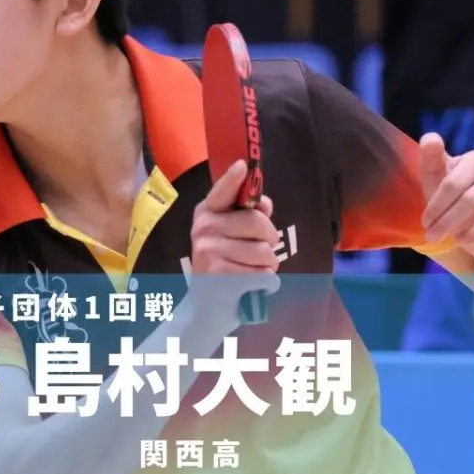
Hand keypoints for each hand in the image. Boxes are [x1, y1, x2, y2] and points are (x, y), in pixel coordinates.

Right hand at [187, 160, 281, 327]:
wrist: (205, 308)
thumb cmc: (224, 265)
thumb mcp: (231, 236)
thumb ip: (247, 217)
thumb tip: (264, 204)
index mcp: (206, 213)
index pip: (223, 191)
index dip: (234, 179)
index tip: (243, 165)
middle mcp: (203, 228)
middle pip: (258, 223)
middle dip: (270, 240)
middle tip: (260, 252)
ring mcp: (209, 251)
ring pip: (265, 252)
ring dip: (268, 266)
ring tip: (250, 272)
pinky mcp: (220, 275)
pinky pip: (265, 275)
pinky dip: (265, 284)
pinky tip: (248, 286)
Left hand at [419, 133, 473, 252]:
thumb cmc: (450, 193)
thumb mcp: (435, 176)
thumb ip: (430, 157)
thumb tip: (430, 138)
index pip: (453, 183)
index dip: (436, 206)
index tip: (425, 223)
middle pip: (472, 200)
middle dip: (449, 222)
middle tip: (433, 237)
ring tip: (459, 241)